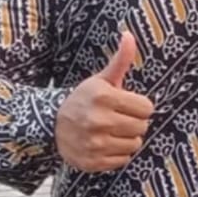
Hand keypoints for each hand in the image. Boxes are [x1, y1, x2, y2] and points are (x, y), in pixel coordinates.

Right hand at [56, 32, 154, 171]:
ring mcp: (95, 143)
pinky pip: (123, 160)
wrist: (51, 125)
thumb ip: (120, 60)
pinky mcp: (92, 162)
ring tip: (111, 131)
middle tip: (118, 119)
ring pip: (135, 144)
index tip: (127, 105)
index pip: (147, 108)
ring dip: (127, 139)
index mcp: (103, 97)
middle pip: (142, 127)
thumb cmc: (84, 99)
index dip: (139, 106)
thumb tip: (129, 34)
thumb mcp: (101, 79)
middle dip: (134, 122)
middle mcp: (98, 121)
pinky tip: (104, 144)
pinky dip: (117, 154)